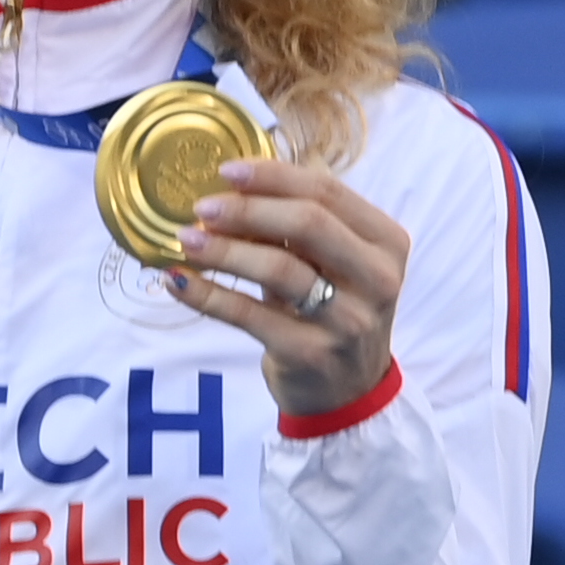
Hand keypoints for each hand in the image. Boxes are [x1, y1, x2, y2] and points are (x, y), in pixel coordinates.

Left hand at [169, 156, 411, 421]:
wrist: (348, 393)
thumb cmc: (334, 311)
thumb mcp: (331, 264)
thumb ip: (296, 228)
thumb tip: (229, 192)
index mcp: (386, 243)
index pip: (328, 192)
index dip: (273, 176)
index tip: (227, 171)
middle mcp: (377, 279)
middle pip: (309, 224)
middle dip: (248, 209)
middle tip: (203, 207)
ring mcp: (347, 320)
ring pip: (279, 268)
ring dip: (225, 249)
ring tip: (187, 239)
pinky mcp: (310, 353)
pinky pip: (249, 315)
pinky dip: (207, 294)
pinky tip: (178, 280)